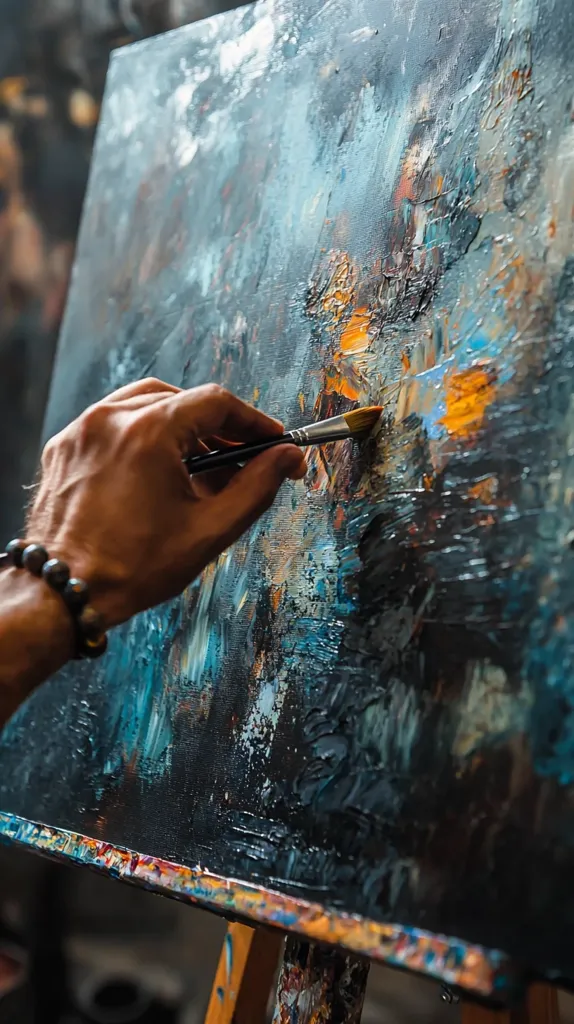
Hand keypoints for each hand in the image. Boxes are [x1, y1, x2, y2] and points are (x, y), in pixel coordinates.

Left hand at [26, 379, 305, 628]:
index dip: (254, 421)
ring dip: (180, 428)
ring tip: (199, 469)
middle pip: (182, 399)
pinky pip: (112, 424)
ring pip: (145, 405)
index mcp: (148, 432)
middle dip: (218, 428)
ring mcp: (82, 431)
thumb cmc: (132, 568)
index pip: (217, 402)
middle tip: (242, 460)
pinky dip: (141, 437)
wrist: (64, 592)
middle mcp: (110, 419)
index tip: (274, 441)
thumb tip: (287, 458)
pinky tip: (157, 473)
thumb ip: (256, 487)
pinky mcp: (64, 448)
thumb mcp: (208, 530)